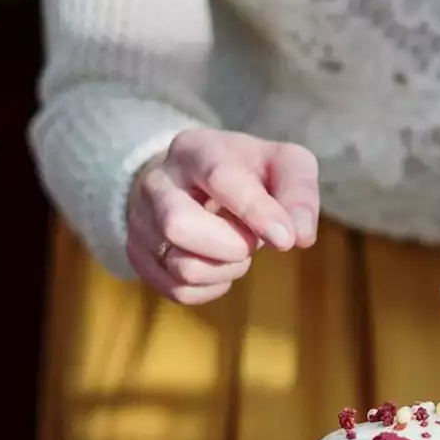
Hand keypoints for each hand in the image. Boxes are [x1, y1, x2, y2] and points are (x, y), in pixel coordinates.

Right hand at [126, 129, 319, 304]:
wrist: (193, 179)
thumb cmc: (249, 172)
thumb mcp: (283, 164)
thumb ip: (299, 192)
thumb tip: (300, 236)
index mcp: (195, 149)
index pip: (219, 178)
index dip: (255, 212)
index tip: (286, 240)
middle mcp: (158, 182)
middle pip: (179, 226)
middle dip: (231, 246)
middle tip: (252, 240)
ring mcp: (141, 220)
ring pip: (183, 266)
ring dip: (228, 269)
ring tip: (238, 249)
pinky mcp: (139, 254)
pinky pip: (178, 290)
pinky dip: (212, 287)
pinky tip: (220, 265)